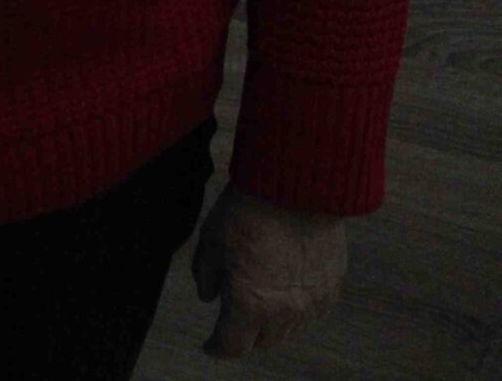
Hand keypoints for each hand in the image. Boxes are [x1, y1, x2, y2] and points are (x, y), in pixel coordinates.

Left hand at [191, 182, 347, 357]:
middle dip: (243, 338)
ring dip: (270, 326)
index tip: (209, 345)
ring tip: (257, 309)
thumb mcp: (211, 240)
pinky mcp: (332, 288)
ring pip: (289, 331)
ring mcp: (312, 302)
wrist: (299, 189)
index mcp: (249, 303)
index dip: (216, 348)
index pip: (231, 345)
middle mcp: (285, 311)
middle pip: (262, 342)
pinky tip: (284, 294)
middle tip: (231, 325)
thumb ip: (205, 275)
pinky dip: (295, 311)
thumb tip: (209, 296)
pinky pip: (310, 313)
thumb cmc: (248, 211)